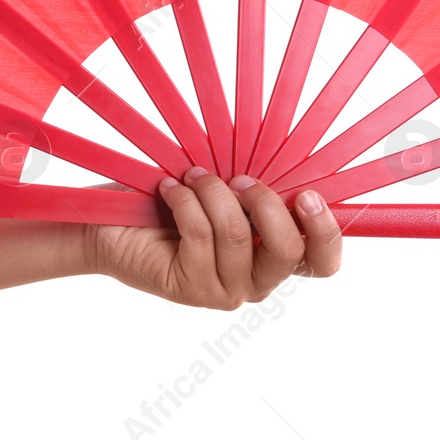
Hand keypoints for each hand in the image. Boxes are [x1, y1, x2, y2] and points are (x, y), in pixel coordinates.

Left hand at [83, 168, 342, 309]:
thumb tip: (290, 149)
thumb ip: (261, 181)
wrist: (114, 223)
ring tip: (192, 175)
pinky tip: (170, 188)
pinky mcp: (191, 289)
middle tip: (240, 178)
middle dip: (266, 203)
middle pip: (287, 251)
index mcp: (276, 253)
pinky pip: (200, 235)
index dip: (326, 232)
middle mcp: (258, 280)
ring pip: (237, 236)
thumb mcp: (229, 184)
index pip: (323, 261)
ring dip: (214, 193)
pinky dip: (185, 201)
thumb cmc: (180, 196)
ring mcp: (225, 290)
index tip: (308, 195)